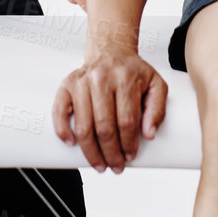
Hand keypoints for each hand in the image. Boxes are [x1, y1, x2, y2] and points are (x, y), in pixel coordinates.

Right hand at [53, 46, 167, 172]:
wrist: (111, 50)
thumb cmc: (132, 71)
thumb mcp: (155, 84)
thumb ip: (158, 108)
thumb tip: (148, 133)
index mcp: (125, 78)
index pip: (127, 121)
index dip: (129, 144)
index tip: (130, 156)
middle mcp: (101, 78)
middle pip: (105, 127)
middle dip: (111, 153)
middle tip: (116, 166)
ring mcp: (81, 82)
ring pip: (84, 126)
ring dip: (91, 151)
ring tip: (99, 164)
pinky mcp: (67, 85)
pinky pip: (59, 112)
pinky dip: (63, 130)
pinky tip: (72, 144)